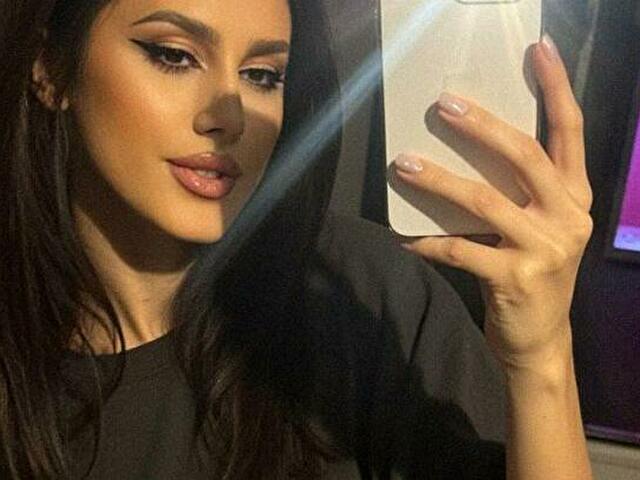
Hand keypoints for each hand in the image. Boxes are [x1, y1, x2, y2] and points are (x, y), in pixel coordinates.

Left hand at [395, 36, 592, 369]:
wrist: (540, 338)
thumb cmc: (531, 273)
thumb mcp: (537, 227)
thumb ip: (516, 193)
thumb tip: (461, 154)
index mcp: (574, 197)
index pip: (569, 132)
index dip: (556, 88)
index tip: (539, 50)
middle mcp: (567, 216)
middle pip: (523, 155)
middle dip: (481, 125)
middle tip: (444, 104)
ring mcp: (544, 248)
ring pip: (483, 200)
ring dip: (437, 179)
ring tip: (403, 163)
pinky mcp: (515, 278)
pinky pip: (459, 250)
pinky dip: (427, 242)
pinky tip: (405, 239)